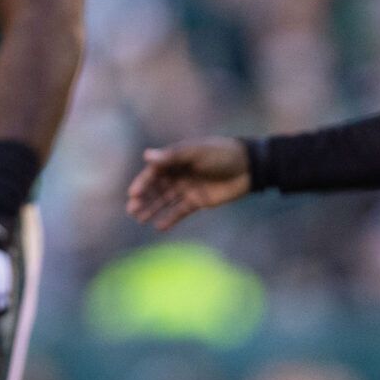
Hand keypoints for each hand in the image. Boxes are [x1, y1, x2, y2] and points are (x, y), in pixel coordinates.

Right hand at [126, 138, 251, 230]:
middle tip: (131, 210)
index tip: (133, 194)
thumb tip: (147, 156)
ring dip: (152, 209)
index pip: (153, 172)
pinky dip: (170, 219)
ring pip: (165, 201)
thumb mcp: (196, 153)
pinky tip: (159, 227)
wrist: (248, 167)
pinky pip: (180, 211)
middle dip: (143, 199)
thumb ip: (172, 156)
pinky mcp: (198, 201)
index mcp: (174, 160)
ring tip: (139, 219)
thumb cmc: (220, 154)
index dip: (142, 183)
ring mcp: (187, 188)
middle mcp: (177, 174)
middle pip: (156, 188)